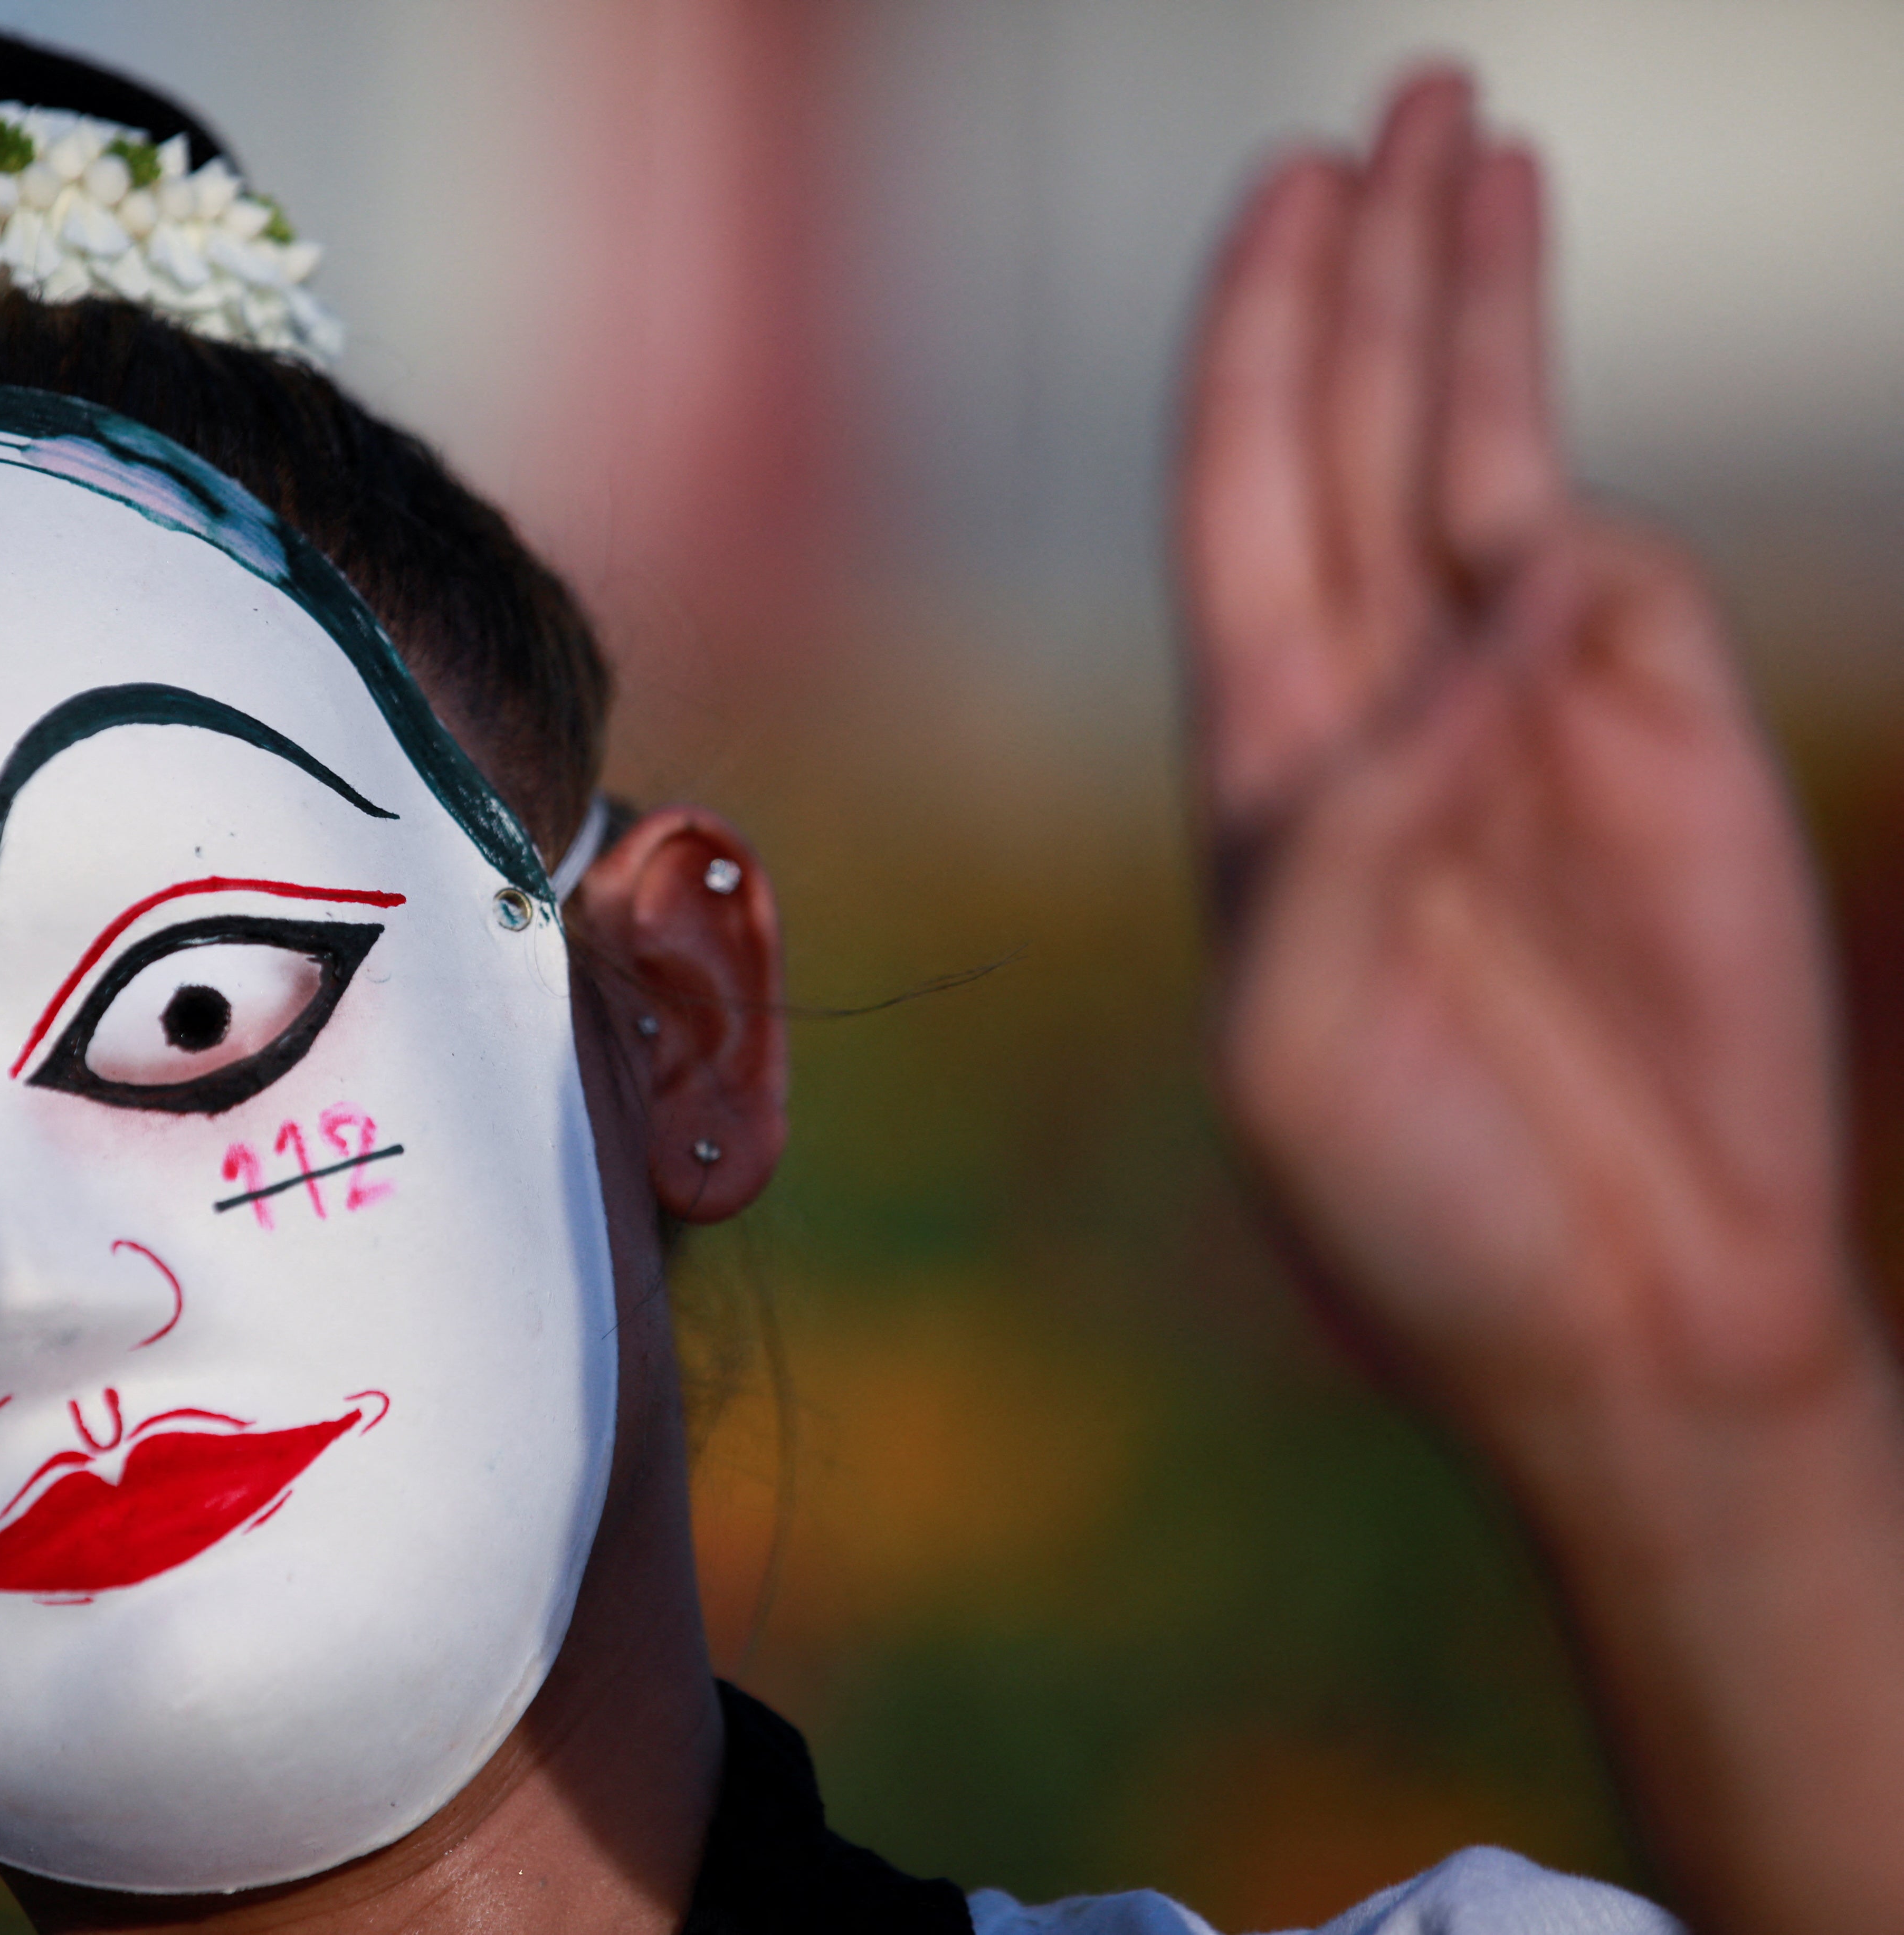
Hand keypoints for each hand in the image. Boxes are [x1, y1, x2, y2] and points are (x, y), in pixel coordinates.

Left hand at [1177, 68, 1858, 1451]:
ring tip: (1474, 143)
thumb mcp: (1292, 1041)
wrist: (1630, 1317)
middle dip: (1369, 270)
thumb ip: (1343, 834)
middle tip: (1392, 103)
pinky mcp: (1660, 729)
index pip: (1242, 504)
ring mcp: (1526, 706)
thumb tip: (1479, 628)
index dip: (1255, 350)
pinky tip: (1521, 460)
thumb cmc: (1424, 1210)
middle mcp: (1384, 707)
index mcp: (1268, 772)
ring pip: (1483, 452)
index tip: (1280, 203)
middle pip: (1358, 432)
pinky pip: (1592, 573)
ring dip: (1476, 303)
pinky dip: (1552, 510)